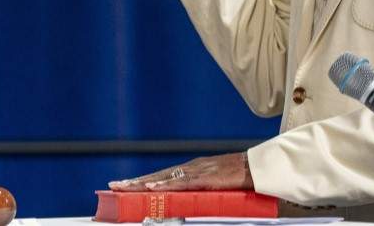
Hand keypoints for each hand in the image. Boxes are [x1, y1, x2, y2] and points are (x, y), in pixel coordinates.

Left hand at [107, 152, 252, 190]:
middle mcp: (189, 168)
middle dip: (134, 182)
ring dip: (142, 183)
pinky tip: (151, 187)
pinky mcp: (205, 177)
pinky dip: (165, 184)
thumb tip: (188, 206)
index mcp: (191, 171)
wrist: (259, 169)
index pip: (161, 176)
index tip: (124, 185)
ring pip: (163, 178)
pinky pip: (181, 182)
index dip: (142, 181)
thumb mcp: (216, 188)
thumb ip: (201, 194)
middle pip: (156, 176)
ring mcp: (196, 171)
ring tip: (125, 187)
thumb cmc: (240, 179)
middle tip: (114, 186)